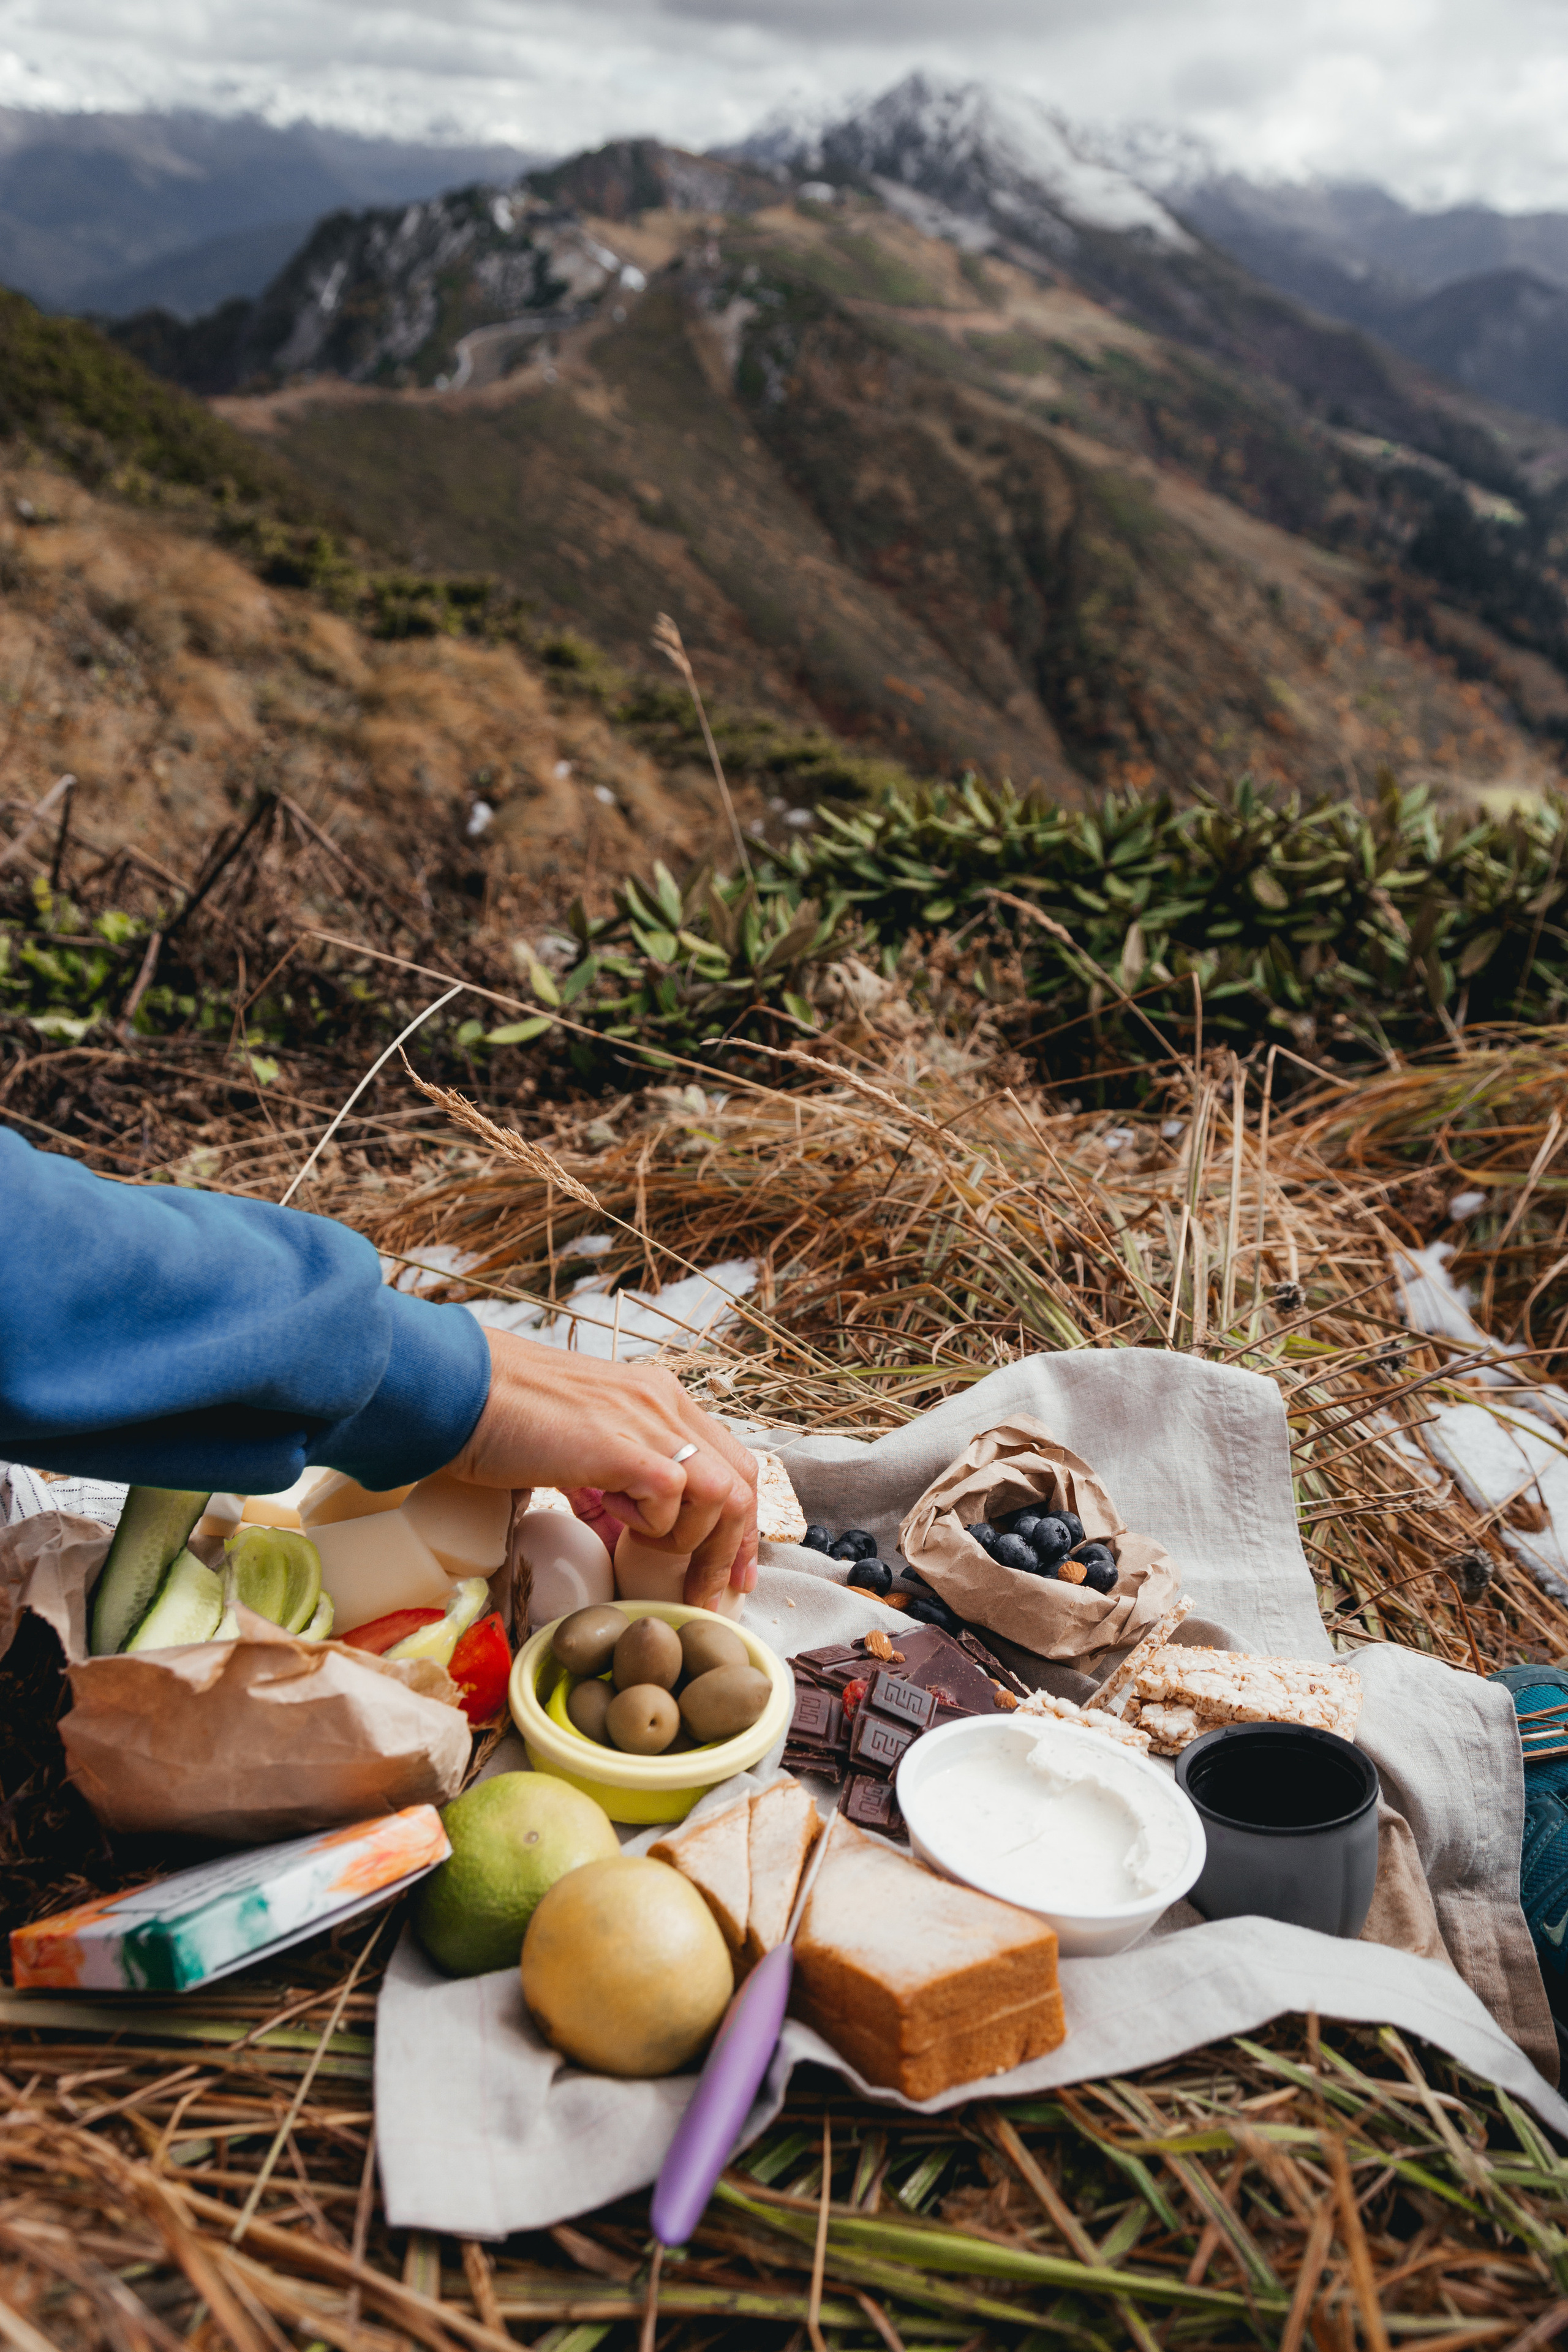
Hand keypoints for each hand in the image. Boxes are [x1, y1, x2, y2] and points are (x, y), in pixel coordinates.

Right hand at [450, 1332, 757, 1605]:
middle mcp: (664, 1402)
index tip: (729, 1573)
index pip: (733, 1463)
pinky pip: (673, 1493)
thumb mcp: (578, 1449)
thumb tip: (625, 1534)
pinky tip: (609, 1513)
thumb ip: (611, 1484)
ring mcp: (648, 1419)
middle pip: (743, 1483)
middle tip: (709, 1594)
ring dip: (686, 1536)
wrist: (458, 1389)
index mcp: (659, 1398)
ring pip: (723, 1493)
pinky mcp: (623, 1445)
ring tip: (633, 1536)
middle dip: (732, 1550)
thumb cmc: (502, 1419)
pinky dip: (650, 1522)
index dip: (740, 1524)